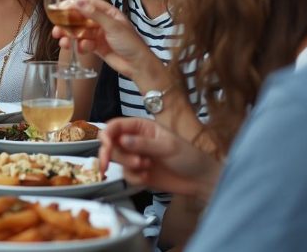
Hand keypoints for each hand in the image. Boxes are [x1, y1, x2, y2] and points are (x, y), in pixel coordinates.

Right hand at [53, 0, 153, 78]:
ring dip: (70, 36)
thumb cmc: (129, 42)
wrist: (137, 65)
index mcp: (109, 13)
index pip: (89, 3)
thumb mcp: (112, 26)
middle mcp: (102, 22)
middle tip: (57, 28)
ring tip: (63, 42)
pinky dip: (80, 46)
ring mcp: (99, 35)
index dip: (75, 4)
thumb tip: (77, 2)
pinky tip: (81, 50)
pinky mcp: (96, 47)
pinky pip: (83, 44)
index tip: (61, 7)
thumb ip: (94, 14)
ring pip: (80, 32)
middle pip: (81, 18)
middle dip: (68, 23)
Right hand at [100, 117, 220, 199]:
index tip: (106, 147)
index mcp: (141, 127)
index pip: (115, 126)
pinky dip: (135, 178)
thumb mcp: (167, 147)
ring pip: (116, 160)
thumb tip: (121, 140)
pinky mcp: (138, 173)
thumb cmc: (188, 156)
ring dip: (128, 165)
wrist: (200, 180)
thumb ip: (143, 143)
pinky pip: (126, 175)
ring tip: (145, 167)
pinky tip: (148, 177)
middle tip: (124, 164)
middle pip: (111, 144)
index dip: (106, 135)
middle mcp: (134, 140)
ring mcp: (135, 157)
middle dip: (116, 154)